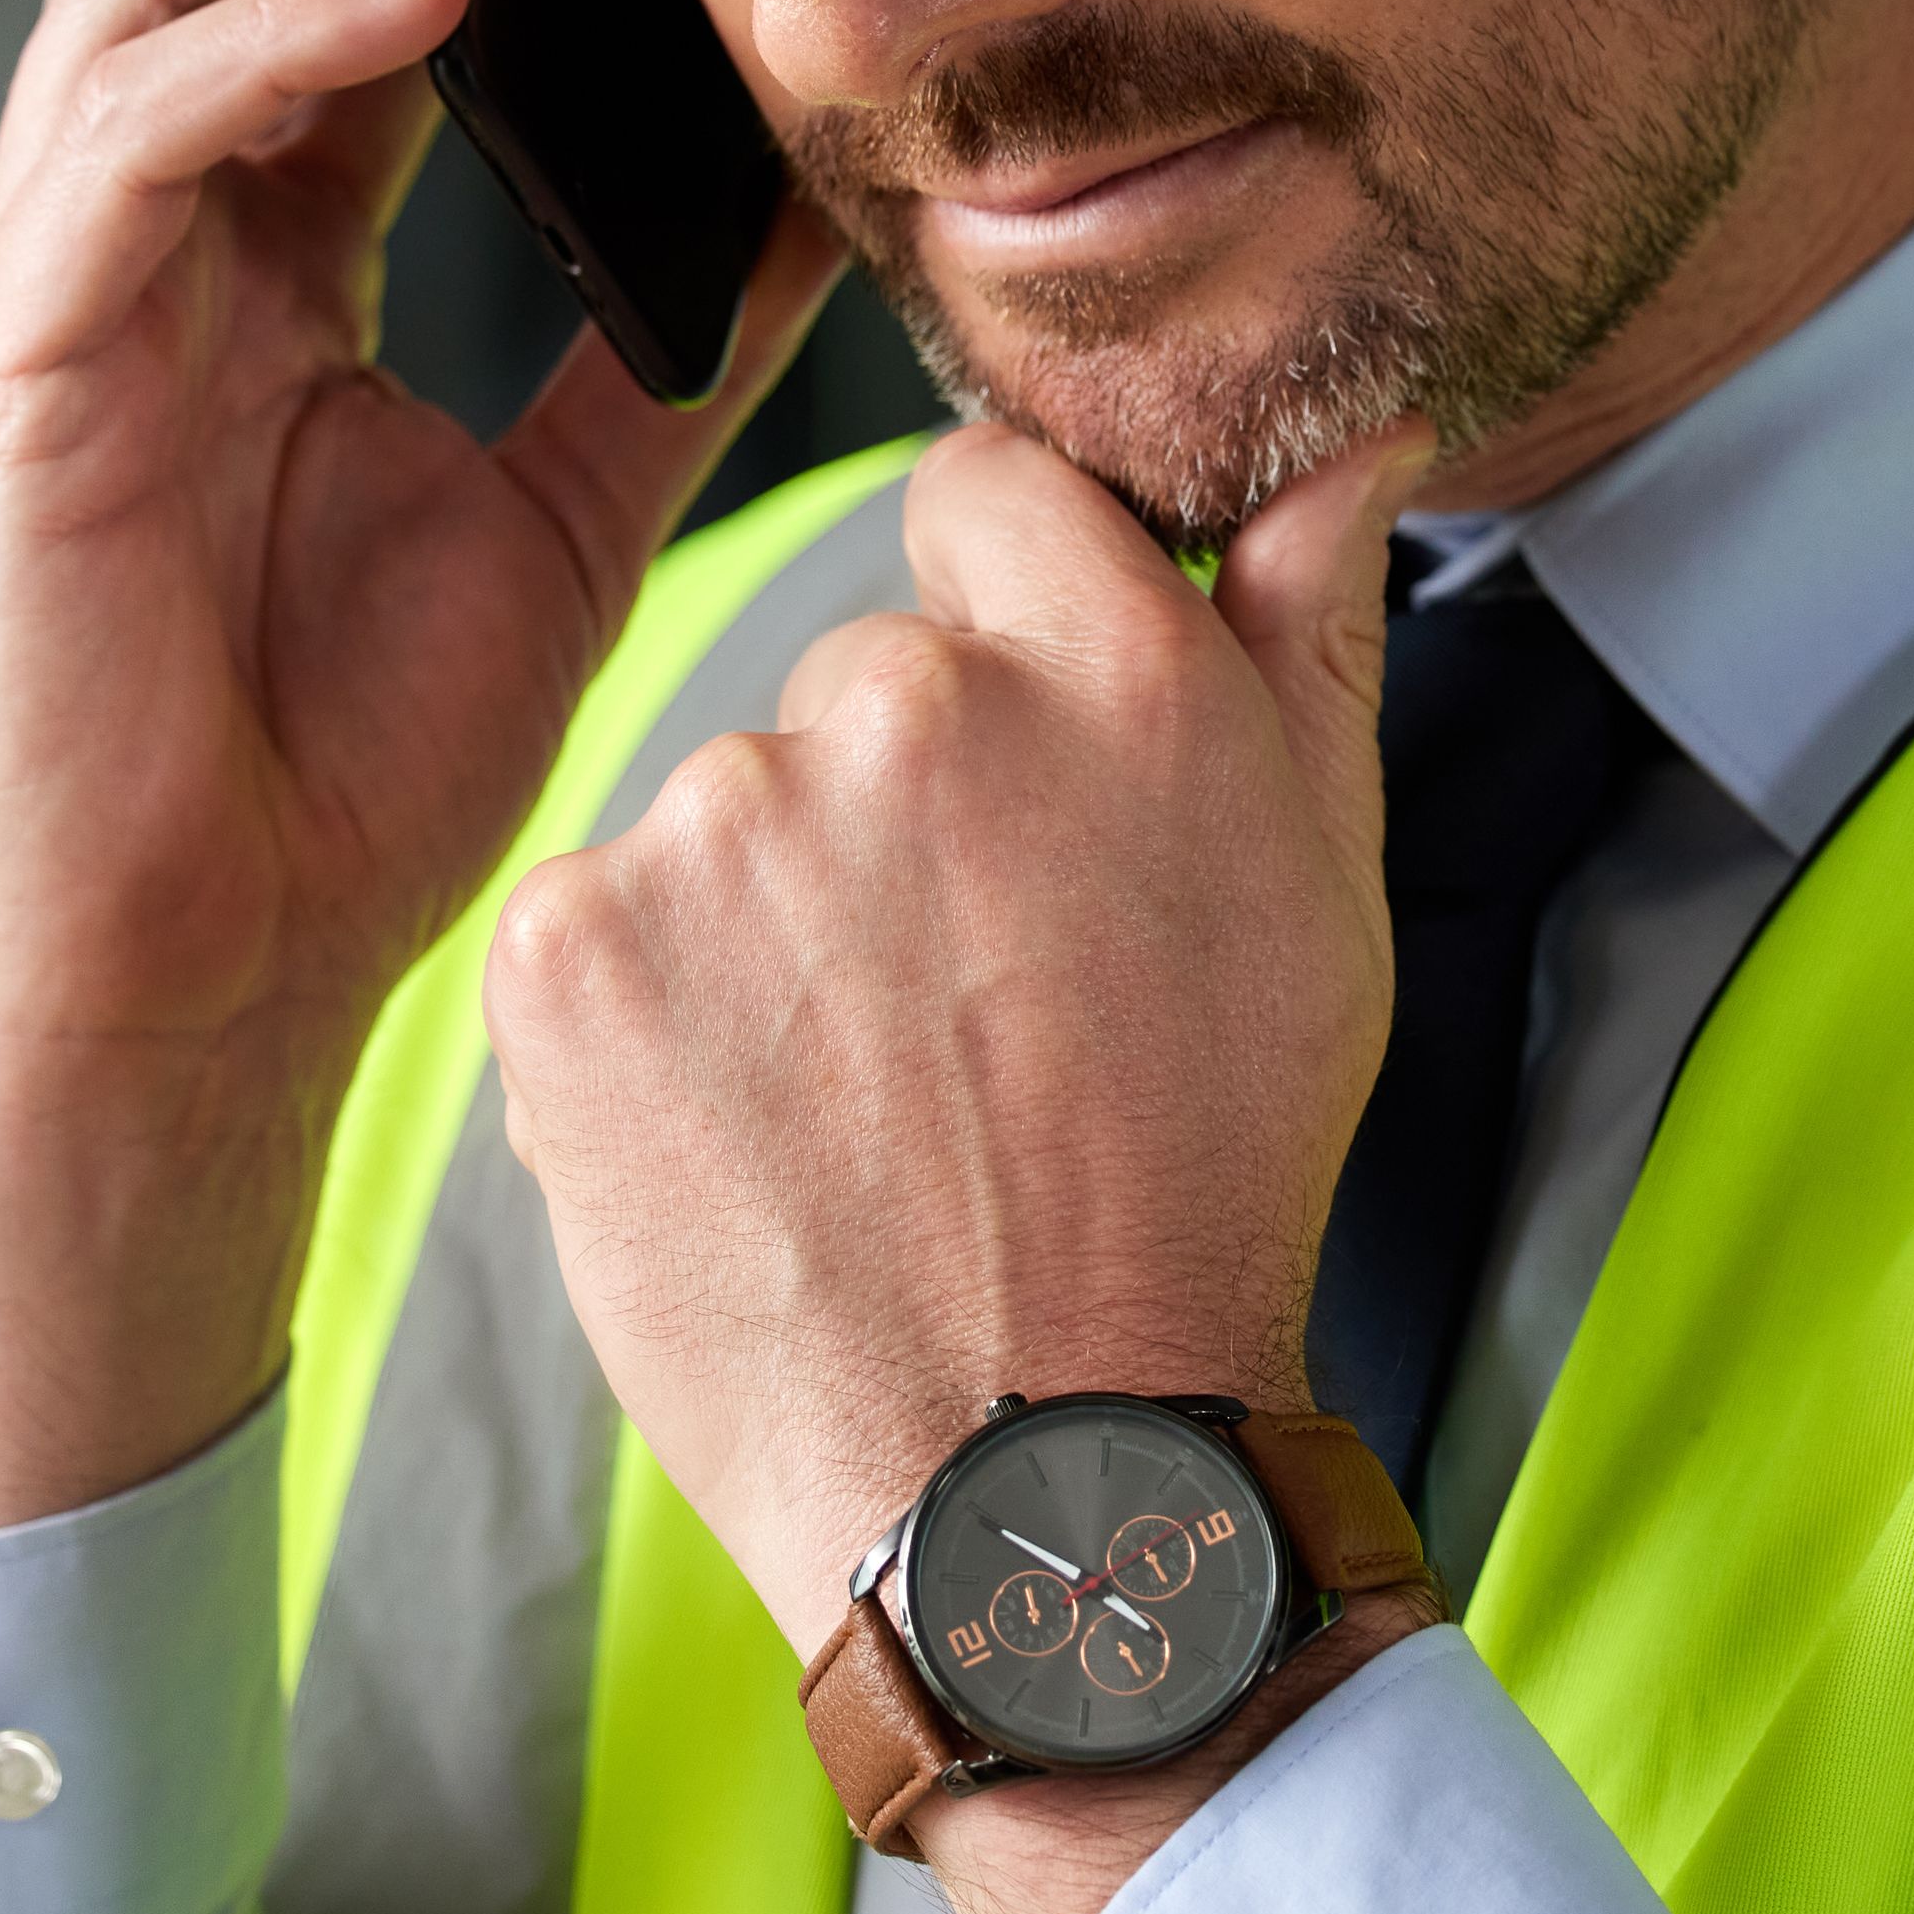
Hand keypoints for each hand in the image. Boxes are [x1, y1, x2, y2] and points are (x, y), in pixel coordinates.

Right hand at [0, 0, 832, 1565]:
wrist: (197, 1008)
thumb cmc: (345, 783)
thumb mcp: (566, 508)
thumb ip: (661, 334)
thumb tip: (819, 176)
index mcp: (256, 236)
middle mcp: (136, 222)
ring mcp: (58, 281)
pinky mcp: (12, 369)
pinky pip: (132, 143)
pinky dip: (272, 35)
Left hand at [480, 413, 1433, 1913]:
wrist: (1030, 1475)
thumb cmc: (1199, 1182)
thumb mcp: (1323, 888)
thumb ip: (1309, 629)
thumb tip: (1346, 437)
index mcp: (1100, 661)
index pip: (986, 488)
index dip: (1008, 619)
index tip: (1027, 775)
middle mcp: (900, 703)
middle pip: (861, 661)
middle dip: (902, 792)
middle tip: (971, 995)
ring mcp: (714, 824)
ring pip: (731, 799)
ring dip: (776, 911)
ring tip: (866, 1089)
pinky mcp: (568, 949)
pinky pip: (604, 918)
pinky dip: (655, 1013)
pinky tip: (753, 1127)